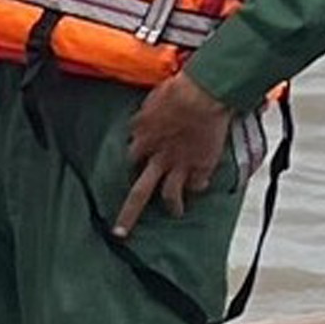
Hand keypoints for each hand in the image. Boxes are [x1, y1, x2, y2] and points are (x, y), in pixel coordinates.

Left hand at [115, 74, 229, 232]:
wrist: (204, 92)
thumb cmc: (177, 89)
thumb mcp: (150, 102)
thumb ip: (143, 118)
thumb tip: (138, 123)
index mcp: (142, 141)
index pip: (126, 162)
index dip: (127, 168)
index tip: (124, 175)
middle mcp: (158, 158)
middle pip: (139, 193)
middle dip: (128, 215)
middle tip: (119, 233)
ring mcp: (180, 165)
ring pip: (170, 196)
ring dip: (172, 207)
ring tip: (175, 213)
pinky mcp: (202, 166)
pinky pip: (199, 185)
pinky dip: (200, 187)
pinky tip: (201, 189)